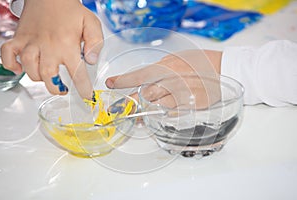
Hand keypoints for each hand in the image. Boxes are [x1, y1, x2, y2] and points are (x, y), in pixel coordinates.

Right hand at [1, 0, 102, 97]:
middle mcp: (49, 46)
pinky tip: (20, 68)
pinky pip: (8, 54)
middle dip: (56, 88)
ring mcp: (31, 42)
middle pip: (48, 76)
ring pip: (29, 68)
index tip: (87, 96)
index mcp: (68, 44)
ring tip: (47, 77)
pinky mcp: (19, 38)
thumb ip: (95, 43)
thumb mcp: (91, 23)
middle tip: (63, 89)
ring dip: (37, 77)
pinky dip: (11, 64)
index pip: (77, 72)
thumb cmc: (71, 11)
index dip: (83, 88)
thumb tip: (92, 61)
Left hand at [106, 50, 221, 108]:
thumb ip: (158, 70)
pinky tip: (164, 110)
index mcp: (167, 67)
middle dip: (134, 100)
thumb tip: (141, 81)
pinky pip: (171, 114)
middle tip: (125, 105)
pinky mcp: (191, 106)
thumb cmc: (198, 62)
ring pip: (156, 106)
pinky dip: (164, 113)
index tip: (110, 83)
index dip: (123, 80)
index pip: (139, 75)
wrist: (222, 69)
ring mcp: (182, 95)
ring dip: (148, 108)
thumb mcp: (175, 59)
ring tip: (146, 109)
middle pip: (145, 94)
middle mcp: (173, 81)